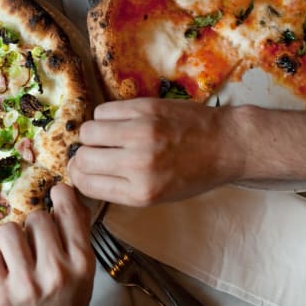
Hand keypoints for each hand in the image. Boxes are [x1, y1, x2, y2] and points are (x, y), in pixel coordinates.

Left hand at [0, 184, 94, 305]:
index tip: (54, 193)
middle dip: (33, 226)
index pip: (68, 211)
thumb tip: (67, 194)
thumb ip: (79, 231)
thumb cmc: (67, 302)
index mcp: (81, 262)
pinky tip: (3, 269)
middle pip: (35, 217)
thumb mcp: (84, 268)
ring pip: (8, 230)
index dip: (59, 194)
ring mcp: (24, 284)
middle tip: (35, 242)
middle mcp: (55, 272)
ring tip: (17, 254)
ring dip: (11, 238)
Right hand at [68, 98, 245, 205]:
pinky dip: (105, 117)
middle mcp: (138, 164)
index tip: (82, 169)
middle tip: (95, 152)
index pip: (86, 183)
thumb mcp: (158, 196)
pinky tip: (119, 121)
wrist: (226, 144)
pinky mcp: (145, 108)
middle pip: (82, 157)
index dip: (79, 176)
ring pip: (88, 131)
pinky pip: (103, 111)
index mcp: (141, 192)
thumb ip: (120, 188)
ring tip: (108, 135)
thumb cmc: (193, 174)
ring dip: (93, 135)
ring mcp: (141, 132)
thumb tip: (83, 172)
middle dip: (83, 156)